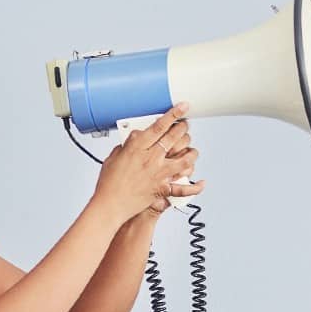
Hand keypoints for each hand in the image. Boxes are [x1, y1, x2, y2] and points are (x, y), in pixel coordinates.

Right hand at [91, 102, 205, 218]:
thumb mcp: (114, 157)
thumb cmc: (109, 182)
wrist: (110, 204)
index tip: (182, 107)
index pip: (159, 126)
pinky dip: (195, 187)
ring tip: (192, 150)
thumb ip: (127, 146)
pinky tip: (201, 183)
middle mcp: (151, 158)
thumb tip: (134, 139)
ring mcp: (159, 174)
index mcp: (137, 147)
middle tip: (184, 125)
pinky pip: (183, 188)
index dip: (173, 114)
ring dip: (191, 153)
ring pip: (185, 159)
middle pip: (174, 138)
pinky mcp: (162, 189)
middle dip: (183, 128)